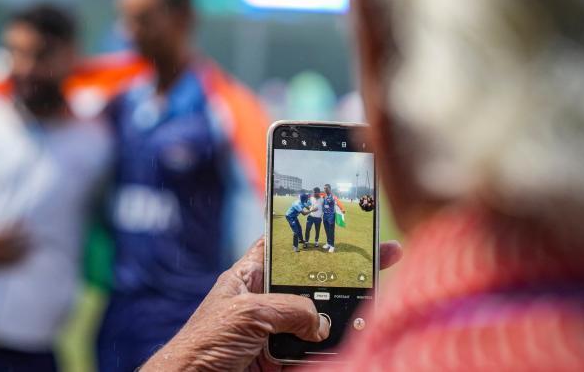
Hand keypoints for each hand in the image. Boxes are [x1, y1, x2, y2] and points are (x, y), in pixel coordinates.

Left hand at [142, 237, 402, 371]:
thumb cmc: (202, 344)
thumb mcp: (247, 313)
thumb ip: (289, 309)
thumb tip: (321, 323)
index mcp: (250, 276)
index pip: (287, 246)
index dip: (315, 234)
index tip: (346, 226)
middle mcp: (265, 301)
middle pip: (313, 284)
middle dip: (344, 277)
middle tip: (382, 260)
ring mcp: (274, 333)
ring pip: (319, 320)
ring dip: (344, 317)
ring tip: (373, 309)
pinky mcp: (280, 362)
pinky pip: (313, 353)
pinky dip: (331, 350)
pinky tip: (351, 341)